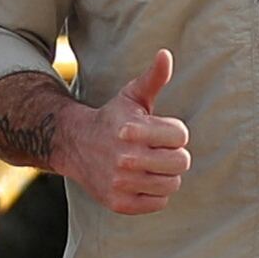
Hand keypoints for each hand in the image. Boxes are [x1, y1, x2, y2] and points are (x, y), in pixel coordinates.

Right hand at [61, 49, 193, 217]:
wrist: (76, 146)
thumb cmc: (114, 118)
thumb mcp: (132, 96)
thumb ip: (153, 78)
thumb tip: (166, 54)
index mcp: (131, 129)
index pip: (181, 136)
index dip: (174, 132)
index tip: (159, 131)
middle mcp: (125, 157)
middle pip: (181, 162)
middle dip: (173, 154)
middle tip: (156, 150)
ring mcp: (120, 182)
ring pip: (172, 183)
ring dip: (165, 174)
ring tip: (149, 164)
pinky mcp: (119, 203)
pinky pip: (159, 202)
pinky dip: (154, 193)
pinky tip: (140, 180)